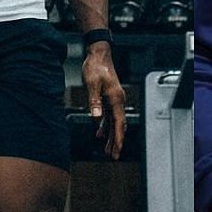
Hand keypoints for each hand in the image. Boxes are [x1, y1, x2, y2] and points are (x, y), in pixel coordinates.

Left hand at [82, 41, 124, 157]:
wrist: (98, 54)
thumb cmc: (95, 67)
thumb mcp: (92, 84)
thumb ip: (94, 101)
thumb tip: (96, 117)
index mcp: (116, 99)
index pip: (119, 123)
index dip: (118, 138)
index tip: (118, 150)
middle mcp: (118, 101)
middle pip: (118, 126)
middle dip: (116, 142)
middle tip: (114, 156)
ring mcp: (114, 100)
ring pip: (114, 122)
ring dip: (111, 136)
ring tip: (108, 150)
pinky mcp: (108, 98)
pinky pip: (109, 116)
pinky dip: (105, 126)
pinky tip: (100, 134)